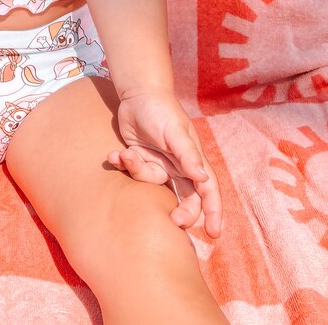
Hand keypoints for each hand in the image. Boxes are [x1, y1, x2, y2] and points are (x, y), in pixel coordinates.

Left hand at [106, 87, 222, 238]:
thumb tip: (202, 178)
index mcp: (193, 160)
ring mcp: (160, 164)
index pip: (208, 190)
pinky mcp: (141, 160)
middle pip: (186, 199)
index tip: (213, 233)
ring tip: (126, 154)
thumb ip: (187, 154)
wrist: (137, 94)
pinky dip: (122, 164)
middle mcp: (179, 166)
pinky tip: (114, 154)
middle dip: (179, 211)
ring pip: (151, 184)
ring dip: (137, 172)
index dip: (213, 212)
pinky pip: (133, 172)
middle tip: (170, 220)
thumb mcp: (175, 130)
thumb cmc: (161, 110)